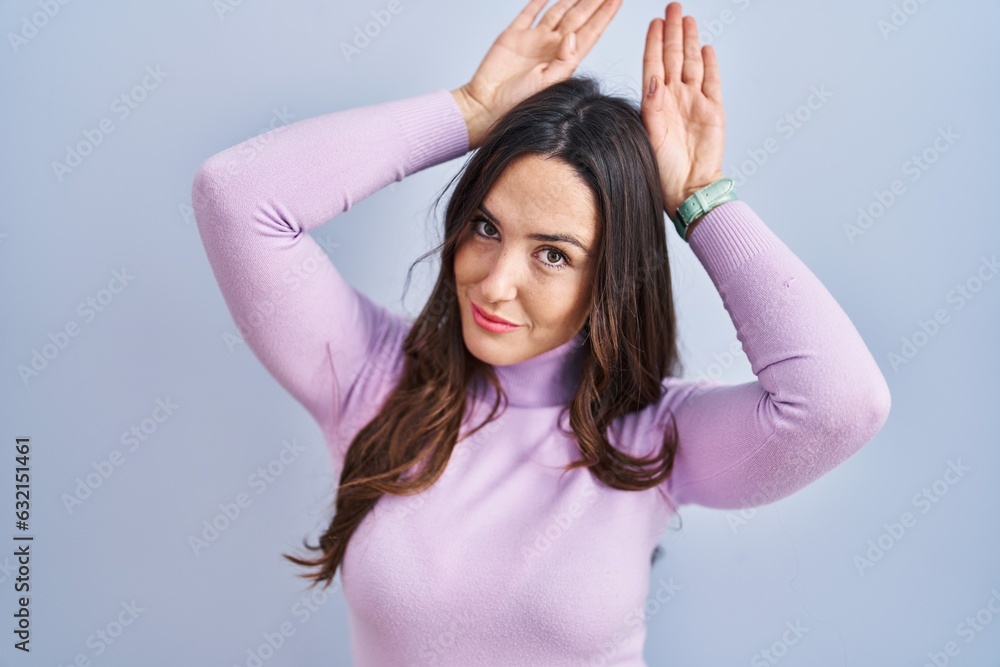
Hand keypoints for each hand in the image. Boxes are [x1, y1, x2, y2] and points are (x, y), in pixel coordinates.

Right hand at [454, 0, 621, 149]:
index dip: (604, 14)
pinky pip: (529, 12)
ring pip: (558, 11)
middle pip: (579, 17)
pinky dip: (538, 0)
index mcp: (564, 60)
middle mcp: (552, 47)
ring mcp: (534, 40)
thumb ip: (564, 62)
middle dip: (594, 1)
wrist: (487, 107)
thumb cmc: (518, 104)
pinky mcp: (514, 36)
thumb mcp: (548, 85)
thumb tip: (572, 36)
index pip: (590, 32)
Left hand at [640, 2, 725, 216]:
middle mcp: (675, 99)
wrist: (688, 189)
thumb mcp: (650, 136)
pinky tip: (706, 48)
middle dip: (673, 32)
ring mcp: (695, 103)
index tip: (653, 22)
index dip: (654, 43)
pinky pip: (712, 82)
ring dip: (690, 42)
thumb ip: (651, 108)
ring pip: (692, 64)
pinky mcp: (713, 111)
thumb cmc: (662, 171)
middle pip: (674, 58)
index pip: (654, 65)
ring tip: (688, 19)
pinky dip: (709, 64)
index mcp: (655, 104)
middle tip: (672, 7)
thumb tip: (652, 80)